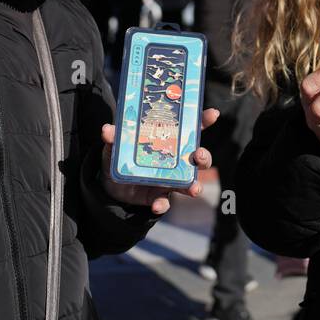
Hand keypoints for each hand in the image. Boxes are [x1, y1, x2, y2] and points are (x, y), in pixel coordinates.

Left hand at [100, 107, 218, 214]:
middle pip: (197, 158)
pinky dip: (162, 204)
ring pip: (190, 183)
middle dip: (204, 157)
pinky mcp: (158, 197)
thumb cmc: (120, 157)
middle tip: (199, 156)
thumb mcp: (115, 145)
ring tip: (194, 189)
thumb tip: (108, 130)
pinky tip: (157, 205)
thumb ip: (114, 138)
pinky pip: (164, 202)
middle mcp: (174, 161)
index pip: (190, 129)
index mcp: (168, 142)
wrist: (110, 185)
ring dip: (195, 186)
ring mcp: (169, 180)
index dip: (203, 120)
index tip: (212, 114)